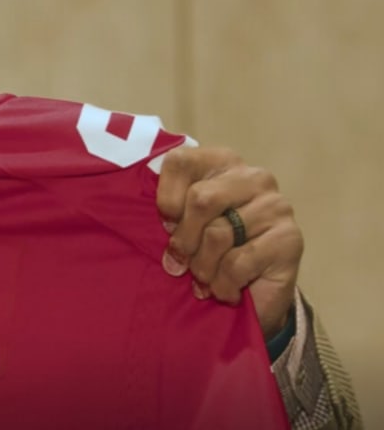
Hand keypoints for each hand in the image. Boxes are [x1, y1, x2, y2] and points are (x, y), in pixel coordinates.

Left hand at [155, 145, 302, 338]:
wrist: (252, 294)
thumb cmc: (209, 251)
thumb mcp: (182, 226)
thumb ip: (171, 214)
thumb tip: (167, 225)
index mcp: (222, 162)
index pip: (181, 162)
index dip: (166, 199)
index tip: (166, 225)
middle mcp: (254, 177)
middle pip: (200, 198)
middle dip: (184, 239)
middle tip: (182, 262)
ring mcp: (276, 206)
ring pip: (218, 234)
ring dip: (203, 267)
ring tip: (205, 279)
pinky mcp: (290, 239)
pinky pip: (239, 263)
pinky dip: (223, 283)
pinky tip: (225, 290)